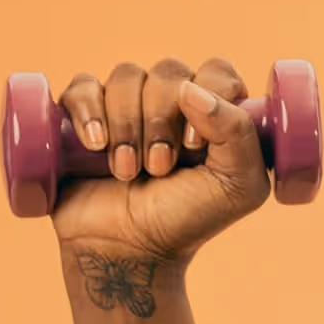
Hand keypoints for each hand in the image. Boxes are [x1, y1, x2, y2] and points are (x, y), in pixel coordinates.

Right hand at [51, 57, 270, 263]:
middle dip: (161, 121)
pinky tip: (94, 145)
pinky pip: (83, 85)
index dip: (206, 99)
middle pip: (169, 72)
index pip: (215, 72)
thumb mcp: (238, 187)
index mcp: (214, 112)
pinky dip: (88, 111)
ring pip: (126, 76)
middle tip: (158, 168)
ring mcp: (126, 106)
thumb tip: (191, 89)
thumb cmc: (187, 220)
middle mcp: (171, 102)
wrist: (127, 252)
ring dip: (127, 125)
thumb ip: (240, 133)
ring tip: (126, 171)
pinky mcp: (84, 116)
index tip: (193, 146)